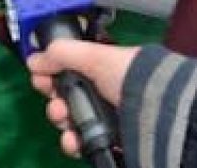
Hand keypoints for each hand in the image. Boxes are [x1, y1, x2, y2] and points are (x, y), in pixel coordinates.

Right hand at [27, 39, 140, 157]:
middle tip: (55, 102)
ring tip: (64, 121)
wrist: (162, 112)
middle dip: (54, 100)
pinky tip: (73, 140)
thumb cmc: (135, 77)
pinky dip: (74, 143)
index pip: (70, 70)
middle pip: (67, 97)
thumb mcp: (96, 56)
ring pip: (72, 121)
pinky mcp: (110, 141)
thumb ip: (62, 54)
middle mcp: (105, 92)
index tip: (41, 78)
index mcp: (104, 68)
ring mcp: (108, 118)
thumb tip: (34, 59)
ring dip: (61, 121)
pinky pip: (83, 143)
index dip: (52, 73)